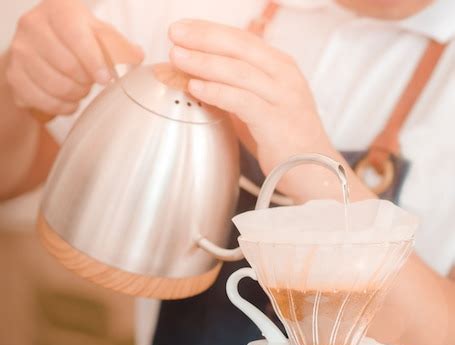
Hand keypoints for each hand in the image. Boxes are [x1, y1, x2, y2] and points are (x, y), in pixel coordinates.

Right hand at [5, 0, 143, 117]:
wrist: (41, 48)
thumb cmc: (76, 40)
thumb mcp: (99, 35)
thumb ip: (119, 46)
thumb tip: (137, 56)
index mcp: (58, 9)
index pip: (76, 36)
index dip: (93, 62)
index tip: (106, 80)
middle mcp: (33, 24)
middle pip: (66, 65)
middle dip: (85, 81)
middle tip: (91, 82)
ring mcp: (19, 50)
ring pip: (54, 85)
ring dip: (75, 94)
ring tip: (80, 89)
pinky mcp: (13, 74)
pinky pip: (42, 100)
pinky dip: (61, 106)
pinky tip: (69, 100)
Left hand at [169, 19, 331, 178]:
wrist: (314, 169)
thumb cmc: (285, 139)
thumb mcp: (261, 105)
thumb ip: (237, 89)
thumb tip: (199, 78)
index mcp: (281, 66)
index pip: (242, 39)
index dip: (209, 30)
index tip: (183, 27)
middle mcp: (284, 76)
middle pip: (239, 47)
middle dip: (203, 37)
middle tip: (174, 33)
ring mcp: (282, 97)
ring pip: (238, 71)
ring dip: (204, 62)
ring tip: (177, 57)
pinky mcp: (276, 121)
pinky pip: (242, 101)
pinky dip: (217, 92)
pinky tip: (196, 87)